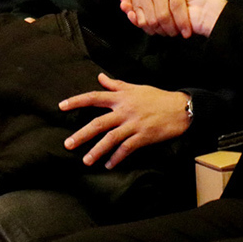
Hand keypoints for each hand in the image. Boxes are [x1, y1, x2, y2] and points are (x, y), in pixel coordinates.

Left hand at [60, 73, 190, 168]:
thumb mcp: (136, 87)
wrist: (180, 108)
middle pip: (98, 123)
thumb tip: (100, 77)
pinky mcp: (143, 136)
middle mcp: (124, 110)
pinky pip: (127, 148)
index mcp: (121, 97)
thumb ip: (116, 84)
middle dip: (81, 134)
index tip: (61, 107)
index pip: (94, 97)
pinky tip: (109, 165)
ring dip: (97, 151)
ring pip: (111, 139)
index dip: (77, 101)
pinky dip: (117, 157)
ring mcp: (134, 124)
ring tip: (86, 160)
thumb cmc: (157, 97)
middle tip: (68, 144)